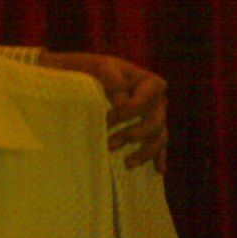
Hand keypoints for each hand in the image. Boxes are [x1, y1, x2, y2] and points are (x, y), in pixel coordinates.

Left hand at [39, 52, 167, 172]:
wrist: (77, 75)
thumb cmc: (88, 69)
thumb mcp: (97, 67)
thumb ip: (111, 79)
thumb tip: (123, 103)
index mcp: (146, 81)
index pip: (150, 95)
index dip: (134, 108)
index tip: (110, 117)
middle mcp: (154, 99)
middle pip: (156, 120)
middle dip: (133, 134)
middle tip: (109, 144)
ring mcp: (152, 115)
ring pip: (159, 136)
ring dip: (145, 151)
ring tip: (126, 163)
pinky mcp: (145, 129)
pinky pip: (158, 144)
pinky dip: (159, 156)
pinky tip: (158, 170)